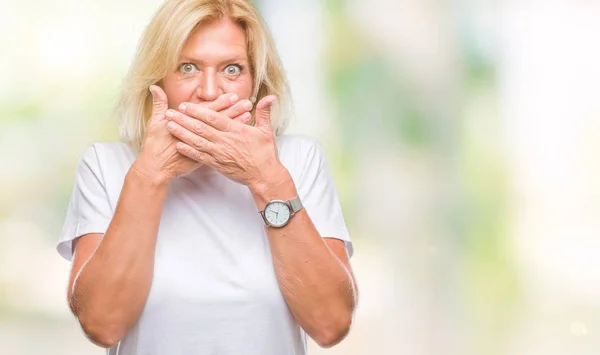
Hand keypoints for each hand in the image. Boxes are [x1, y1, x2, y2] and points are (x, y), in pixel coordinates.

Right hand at [132, 85, 252, 183]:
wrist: (156, 168)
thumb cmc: (155, 145)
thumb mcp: (155, 123)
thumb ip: (158, 104)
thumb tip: (154, 87)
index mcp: (187, 122)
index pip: (208, 110)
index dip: (220, 103)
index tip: (233, 96)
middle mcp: (197, 134)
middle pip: (219, 120)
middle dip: (233, 111)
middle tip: (247, 103)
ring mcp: (202, 146)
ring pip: (222, 133)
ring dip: (235, 124)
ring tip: (249, 115)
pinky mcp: (205, 157)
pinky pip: (222, 146)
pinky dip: (230, 140)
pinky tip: (240, 135)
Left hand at [164, 95, 285, 188]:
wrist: (264, 176)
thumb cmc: (265, 154)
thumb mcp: (267, 131)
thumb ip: (264, 112)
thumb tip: (270, 97)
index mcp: (236, 130)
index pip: (213, 118)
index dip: (197, 111)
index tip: (185, 105)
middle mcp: (225, 141)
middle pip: (200, 128)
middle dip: (183, 119)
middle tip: (170, 113)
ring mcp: (220, 153)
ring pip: (197, 141)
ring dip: (182, 133)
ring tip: (169, 126)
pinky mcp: (217, 164)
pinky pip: (200, 157)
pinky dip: (188, 151)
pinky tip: (178, 145)